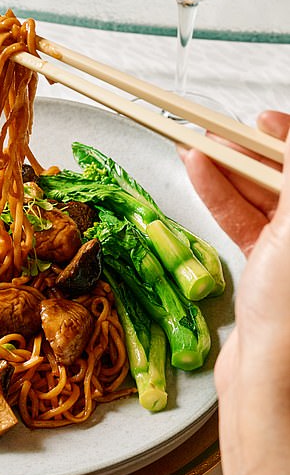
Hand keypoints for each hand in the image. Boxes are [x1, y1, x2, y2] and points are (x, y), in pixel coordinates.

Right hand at [180, 110, 288, 254]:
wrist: (280, 355)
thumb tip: (288, 130)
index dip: (281, 135)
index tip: (261, 119)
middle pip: (274, 173)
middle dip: (243, 151)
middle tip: (214, 130)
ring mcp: (282, 236)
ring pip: (252, 192)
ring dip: (221, 169)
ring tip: (193, 145)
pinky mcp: (259, 252)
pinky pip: (236, 214)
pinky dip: (214, 193)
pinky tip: (197, 171)